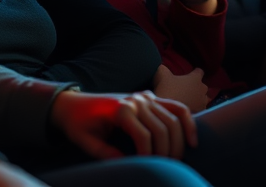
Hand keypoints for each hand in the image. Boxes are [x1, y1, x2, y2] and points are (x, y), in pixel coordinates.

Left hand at [49, 90, 196, 160]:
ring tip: (177, 160)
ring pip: (174, 118)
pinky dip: (188, 122)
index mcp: (120, 109)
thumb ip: (105, 154)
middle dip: (167, 152)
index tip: (146, 168)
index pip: (144, 135)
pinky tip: (192, 140)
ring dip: (180, 141)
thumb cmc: (78, 124)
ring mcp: (145, 97)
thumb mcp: (85, 142)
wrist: (73, 104)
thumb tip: (129, 165)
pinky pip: (176, 107)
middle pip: (163, 128)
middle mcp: (136, 100)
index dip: (148, 156)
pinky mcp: (150, 98)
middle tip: (165, 168)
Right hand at [152, 65, 208, 112]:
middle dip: (196, 87)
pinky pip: (200, 109)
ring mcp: (203, 103)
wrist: (168, 111)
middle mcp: (202, 89)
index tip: (190, 74)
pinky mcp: (200, 113)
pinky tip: (187, 110)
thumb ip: (164, 68)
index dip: (194, 72)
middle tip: (186, 89)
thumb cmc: (166, 90)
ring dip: (197, 98)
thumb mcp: (161, 74)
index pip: (199, 72)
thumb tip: (163, 67)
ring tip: (187, 100)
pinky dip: (195, 108)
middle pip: (202, 86)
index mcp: (195, 78)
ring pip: (203, 99)